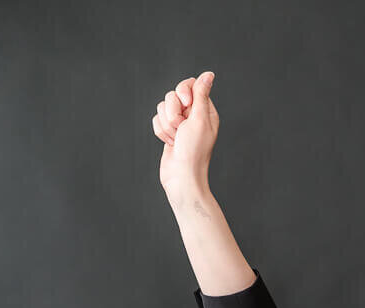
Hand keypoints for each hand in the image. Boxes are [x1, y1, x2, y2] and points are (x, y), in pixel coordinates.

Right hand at [152, 71, 218, 204]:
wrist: (181, 177)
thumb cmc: (193, 151)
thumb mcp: (199, 119)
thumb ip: (201, 94)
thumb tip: (209, 74)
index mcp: (205, 110)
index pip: (189, 85)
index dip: (183, 92)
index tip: (186, 104)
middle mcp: (192, 115)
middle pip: (172, 95)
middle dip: (173, 112)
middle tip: (181, 128)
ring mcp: (179, 124)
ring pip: (162, 108)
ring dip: (167, 125)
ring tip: (176, 139)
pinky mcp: (168, 131)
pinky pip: (156, 120)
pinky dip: (161, 132)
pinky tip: (170, 144)